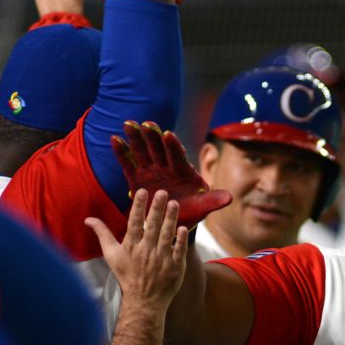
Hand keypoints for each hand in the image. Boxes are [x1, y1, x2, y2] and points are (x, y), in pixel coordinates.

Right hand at [85, 188, 187, 309]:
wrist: (143, 300)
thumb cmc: (127, 275)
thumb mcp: (111, 255)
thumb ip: (102, 235)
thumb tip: (88, 219)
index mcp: (131, 246)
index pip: (134, 223)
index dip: (138, 207)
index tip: (142, 191)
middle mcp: (146, 251)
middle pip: (152, 226)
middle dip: (157, 208)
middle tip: (162, 192)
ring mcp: (162, 259)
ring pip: (166, 235)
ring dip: (170, 219)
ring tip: (174, 203)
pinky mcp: (175, 266)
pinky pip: (178, 250)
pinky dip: (180, 240)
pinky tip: (183, 227)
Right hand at [112, 121, 230, 228]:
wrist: (173, 220)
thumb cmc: (191, 211)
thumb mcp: (203, 207)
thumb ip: (213, 201)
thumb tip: (229, 197)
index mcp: (183, 171)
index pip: (177, 156)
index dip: (173, 146)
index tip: (167, 134)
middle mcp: (166, 166)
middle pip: (159, 148)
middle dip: (153, 137)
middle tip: (146, 124)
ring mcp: (151, 169)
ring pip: (143, 151)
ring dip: (136, 138)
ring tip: (128, 124)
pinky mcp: (137, 177)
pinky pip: (129, 163)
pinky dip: (122, 152)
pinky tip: (114, 139)